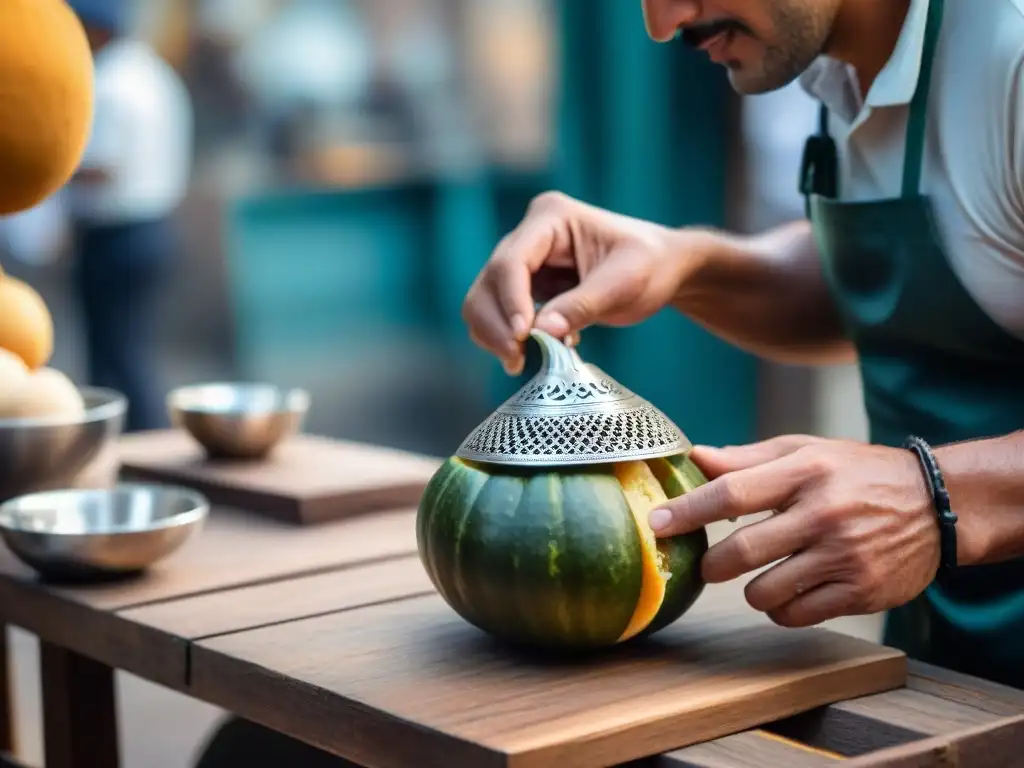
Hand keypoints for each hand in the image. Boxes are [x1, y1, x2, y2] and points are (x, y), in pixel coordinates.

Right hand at [462, 191, 714, 373]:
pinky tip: (540, 350)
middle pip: (489, 281)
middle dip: (496, 324)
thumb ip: (583, 305)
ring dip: (495, 334)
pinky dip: (508, 337)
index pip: (512, 260)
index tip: (523, 336)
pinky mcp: (524, 286)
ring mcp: (523, 261)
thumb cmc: (650, 266)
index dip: (511, 301)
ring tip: (520, 362)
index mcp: (550, 217)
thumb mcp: (625, 284)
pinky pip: (498, 314)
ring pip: (484, 300)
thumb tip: (542, 332)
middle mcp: (529, 235)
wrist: (663, 270)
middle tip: (516, 360)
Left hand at [648, 435, 942, 627]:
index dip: (688, 511)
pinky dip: (781, 608)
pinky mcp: (861, 592)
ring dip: (749, 589)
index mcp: (805, 471)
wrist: (937, 504)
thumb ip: (747, 458)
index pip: (732, 492)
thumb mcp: (806, 450)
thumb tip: (694, 456)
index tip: (656, 524)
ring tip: (759, 575)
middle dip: (712, 564)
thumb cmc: (856, 472)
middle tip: (708, 563)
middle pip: (743, 551)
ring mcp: (844, 556)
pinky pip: (797, 613)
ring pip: (766, 592)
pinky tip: (789, 590)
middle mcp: (823, 513)